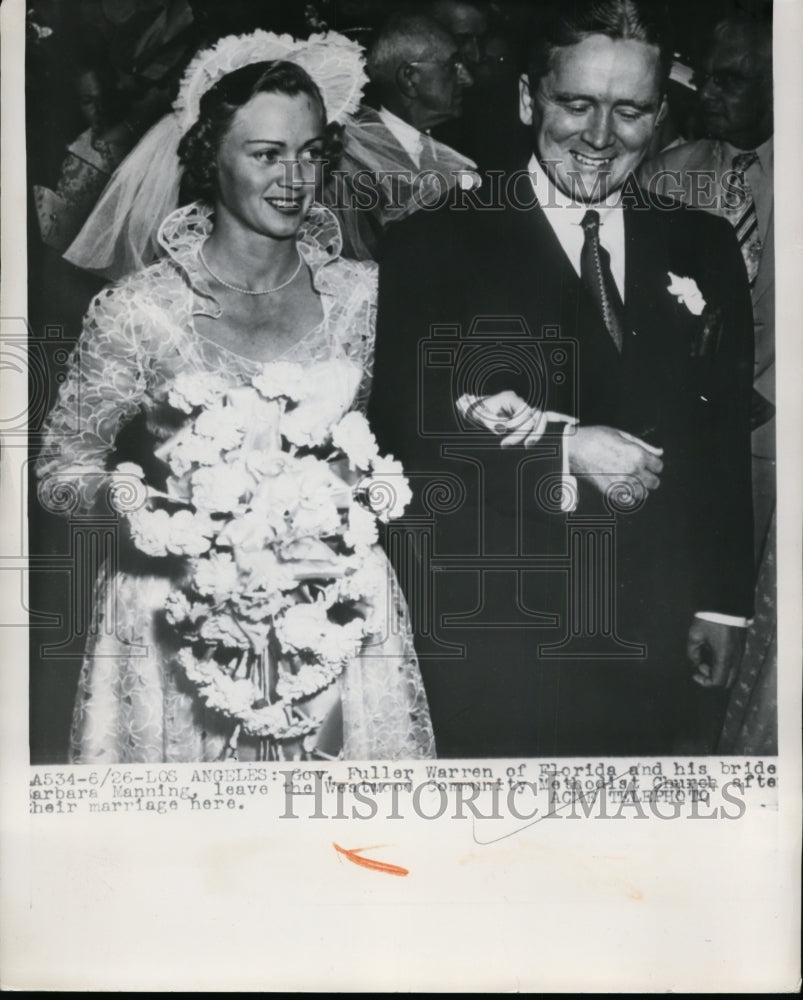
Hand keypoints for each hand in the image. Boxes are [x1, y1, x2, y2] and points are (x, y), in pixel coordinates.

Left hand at [456, 391, 575, 447]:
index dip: (517, 426)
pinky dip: (561, 419)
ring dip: (536, 433)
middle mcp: (522, 402)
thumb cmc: (479, 412)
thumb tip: (501, 429)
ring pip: (541, 419)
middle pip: (535, 416)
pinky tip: (574, 422)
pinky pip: (548, 417)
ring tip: (527, 445)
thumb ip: (490, 423)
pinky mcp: (529, 416)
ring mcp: (527, 408)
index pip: (523, 412)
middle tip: (512, 445)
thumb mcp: (480, 417)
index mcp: (510, 398)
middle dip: (527, 432)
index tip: (504, 440)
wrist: (478, 410)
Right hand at [565, 425, 663, 495]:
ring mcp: (621, 483)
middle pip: (654, 482)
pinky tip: (623, 487)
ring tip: (631, 480)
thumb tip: (659, 452)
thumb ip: (644, 445)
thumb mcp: (621, 435)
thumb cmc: (596, 438)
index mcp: (637, 454)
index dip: (653, 463)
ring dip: (640, 487)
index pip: (658, 466)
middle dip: (649, 476)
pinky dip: (629, 496)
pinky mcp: (610, 492)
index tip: (646, 462)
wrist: (573, 449)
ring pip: (643, 493)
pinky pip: (629, 501)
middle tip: (640, 471)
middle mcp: (632, 471)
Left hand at [686, 619, 745, 688]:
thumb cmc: (710, 620)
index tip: (695, 673)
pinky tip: (713, 653)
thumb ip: (693, 653)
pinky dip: (724, 665)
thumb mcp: (695, 636)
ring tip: (706, 658)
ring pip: (732, 674)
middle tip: (701, 666)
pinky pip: (734, 665)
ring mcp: (740, 654)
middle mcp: (735, 659)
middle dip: (713, 679)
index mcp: (724, 658)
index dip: (705, 682)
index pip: (718, 682)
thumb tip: (696, 663)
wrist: (727, 605)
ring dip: (718, 671)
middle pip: (727, 682)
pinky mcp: (741, 648)